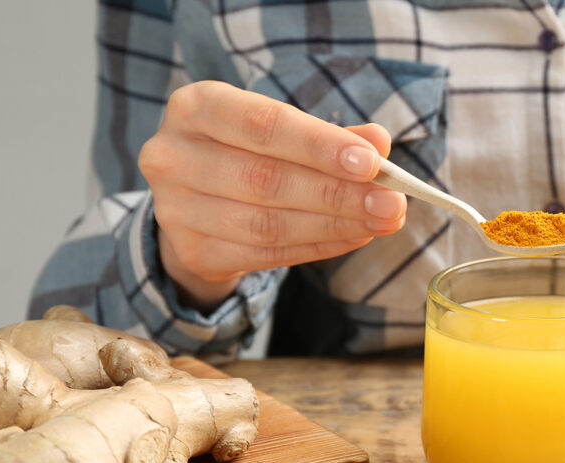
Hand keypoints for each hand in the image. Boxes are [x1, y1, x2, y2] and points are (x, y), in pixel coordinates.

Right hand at [138, 81, 405, 311]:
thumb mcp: (283, 131)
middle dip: (339, 194)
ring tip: (381, 222)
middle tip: (392, 202)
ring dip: (335, 226)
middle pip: (268, 180)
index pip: (264, 124)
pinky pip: (266, 255)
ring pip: (269, 224)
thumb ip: (330, 136)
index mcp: (195, 107)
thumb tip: (379, 142)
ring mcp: (175, 209)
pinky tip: (354, 237)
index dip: (320, 145)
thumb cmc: (247, 152)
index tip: (372, 163)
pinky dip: (318, 247)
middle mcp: (173, 155)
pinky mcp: (192, 251)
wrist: (194, 199)